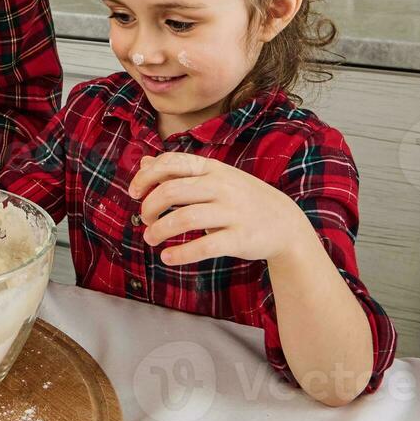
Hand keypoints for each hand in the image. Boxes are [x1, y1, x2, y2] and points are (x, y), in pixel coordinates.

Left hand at [127, 153, 316, 266]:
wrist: (285, 223)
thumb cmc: (241, 198)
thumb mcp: (214, 177)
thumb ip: (179, 171)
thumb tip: (144, 162)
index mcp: (212, 168)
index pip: (171, 163)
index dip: (146, 176)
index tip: (133, 192)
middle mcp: (221, 186)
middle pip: (172, 190)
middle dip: (149, 206)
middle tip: (144, 219)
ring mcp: (232, 212)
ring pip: (184, 218)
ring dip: (160, 230)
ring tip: (150, 239)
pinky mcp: (240, 239)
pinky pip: (204, 246)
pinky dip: (180, 254)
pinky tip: (167, 258)